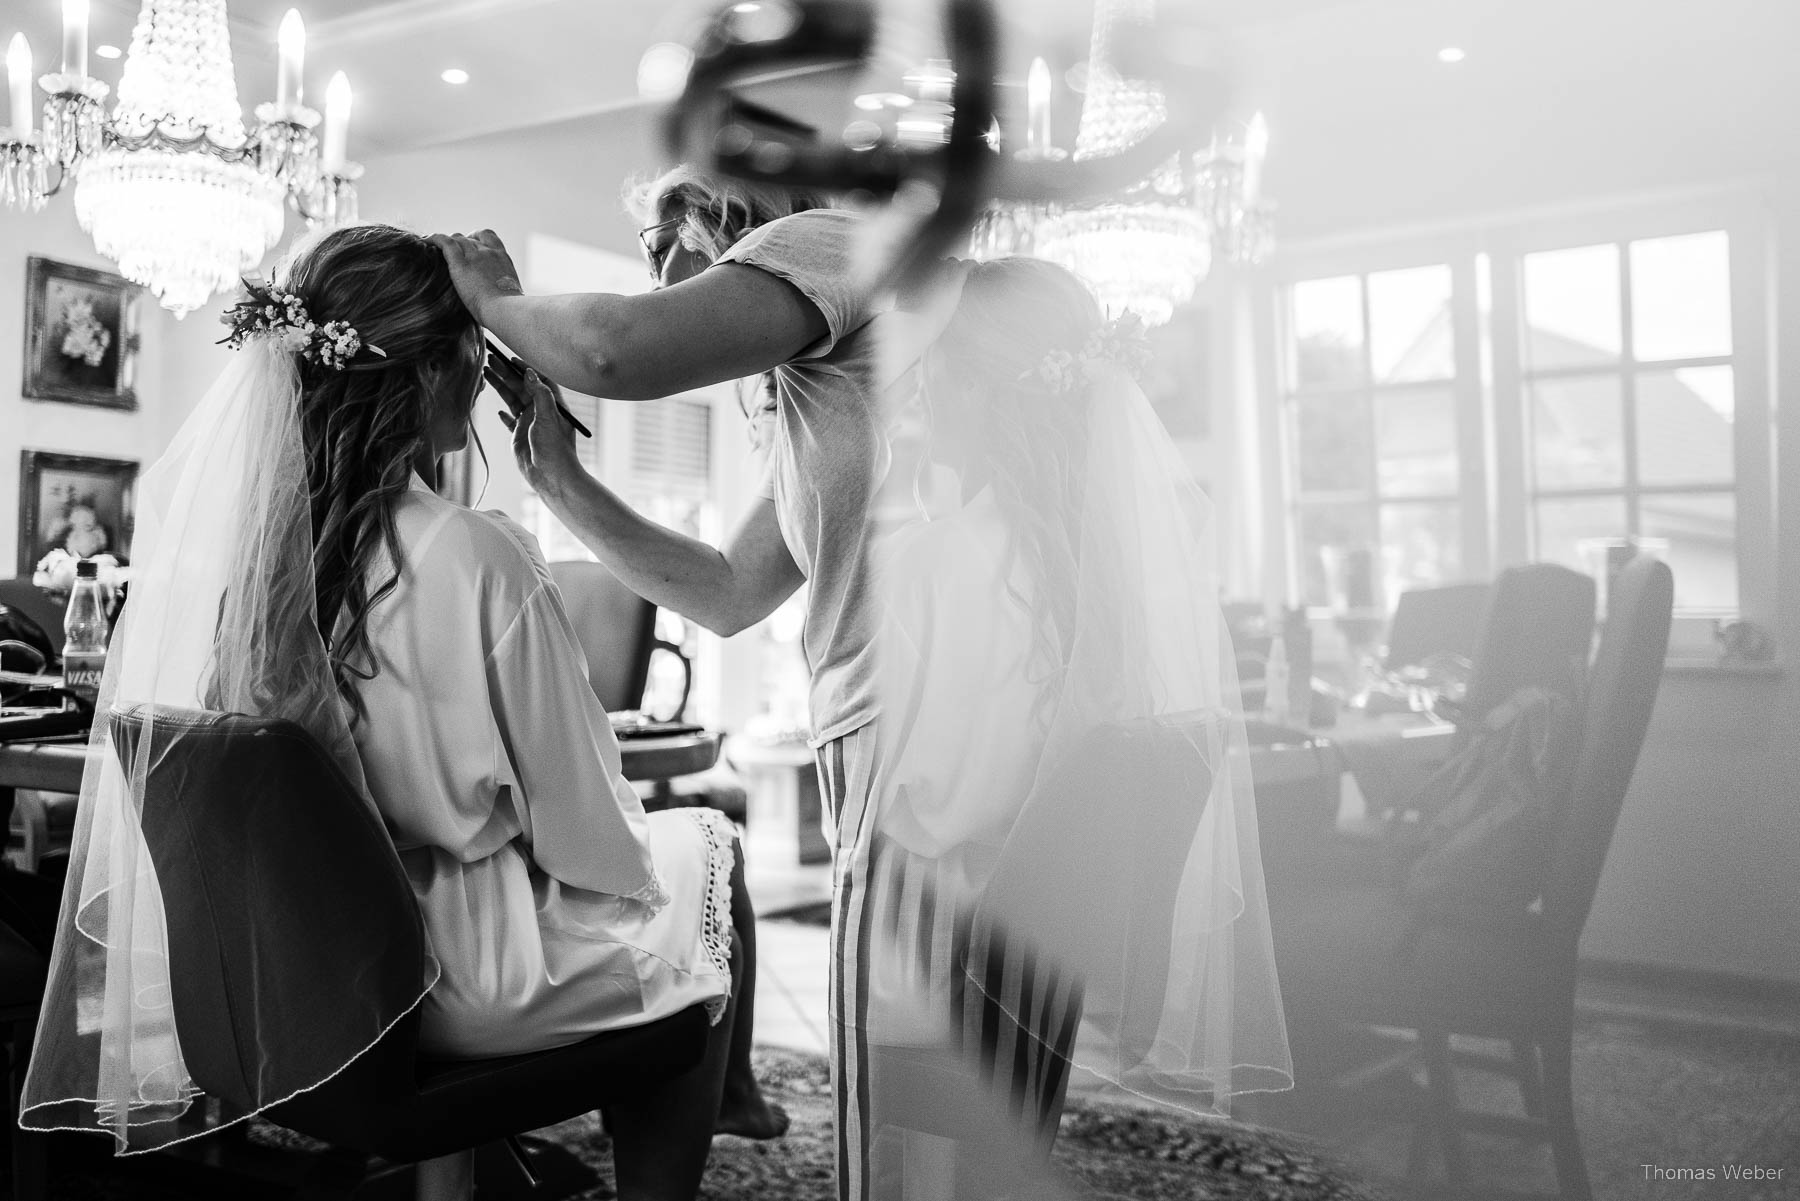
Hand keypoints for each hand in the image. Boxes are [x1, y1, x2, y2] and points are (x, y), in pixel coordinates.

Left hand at [429, 230, 522, 323]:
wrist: (505, 310)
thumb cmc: (509, 310)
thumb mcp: (510, 295)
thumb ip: (502, 290)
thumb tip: (498, 300)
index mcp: (502, 258)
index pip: (487, 236)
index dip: (475, 237)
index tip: (469, 244)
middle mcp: (488, 252)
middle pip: (468, 238)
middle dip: (457, 244)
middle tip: (447, 255)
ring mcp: (474, 256)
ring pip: (456, 239)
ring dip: (446, 244)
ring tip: (433, 249)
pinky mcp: (461, 264)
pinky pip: (445, 242)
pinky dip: (434, 238)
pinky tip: (425, 240)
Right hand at [488, 352, 580, 495]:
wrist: (551, 476)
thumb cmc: (555, 448)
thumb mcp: (548, 418)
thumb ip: (540, 394)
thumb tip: (530, 373)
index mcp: (552, 405)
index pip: (538, 380)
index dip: (524, 368)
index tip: (509, 359)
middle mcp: (540, 411)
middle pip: (521, 387)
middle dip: (506, 373)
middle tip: (490, 360)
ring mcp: (529, 423)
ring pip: (512, 399)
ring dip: (500, 386)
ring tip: (486, 373)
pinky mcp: (519, 435)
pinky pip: (510, 420)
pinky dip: (504, 414)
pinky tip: (497, 410)